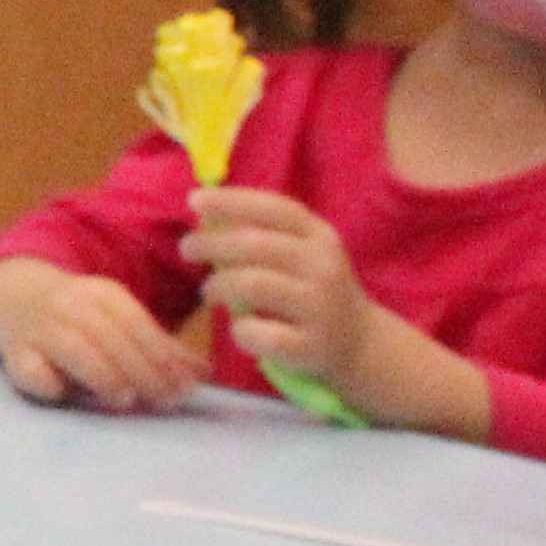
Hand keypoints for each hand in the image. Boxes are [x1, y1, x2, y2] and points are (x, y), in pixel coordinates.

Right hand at [0, 268, 195, 413]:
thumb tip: (202, 375)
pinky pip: (27, 367)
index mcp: (101, 293)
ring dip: (102, 374)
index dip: (162, 356)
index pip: (136, 322)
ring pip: (72, 347)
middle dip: (141, 371)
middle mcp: (69, 305)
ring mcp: (38, 327)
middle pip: (109, 336)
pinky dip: (45, 381)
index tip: (184, 387)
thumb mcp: (118, 321)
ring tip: (125, 400)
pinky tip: (63, 394)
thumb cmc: (80, 319)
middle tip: (163, 401)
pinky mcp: (13, 351)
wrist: (13, 299)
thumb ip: (158, 348)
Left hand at [183, 187, 376, 392]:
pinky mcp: (310, 346)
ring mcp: (320, 307)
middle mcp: (323, 267)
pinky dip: (239, 330)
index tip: (194, 200)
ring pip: (253, 285)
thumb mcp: (302, 253)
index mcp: (320, 237)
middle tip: (187, 249)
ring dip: (218, 285)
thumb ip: (264, 233)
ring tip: (209, 292)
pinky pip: (260, 334)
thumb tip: (205, 213)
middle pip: (255, 245)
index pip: (275, 208)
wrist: (359, 342)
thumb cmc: (313, 290)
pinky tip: (239, 328)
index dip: (232, 201)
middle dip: (211, 243)